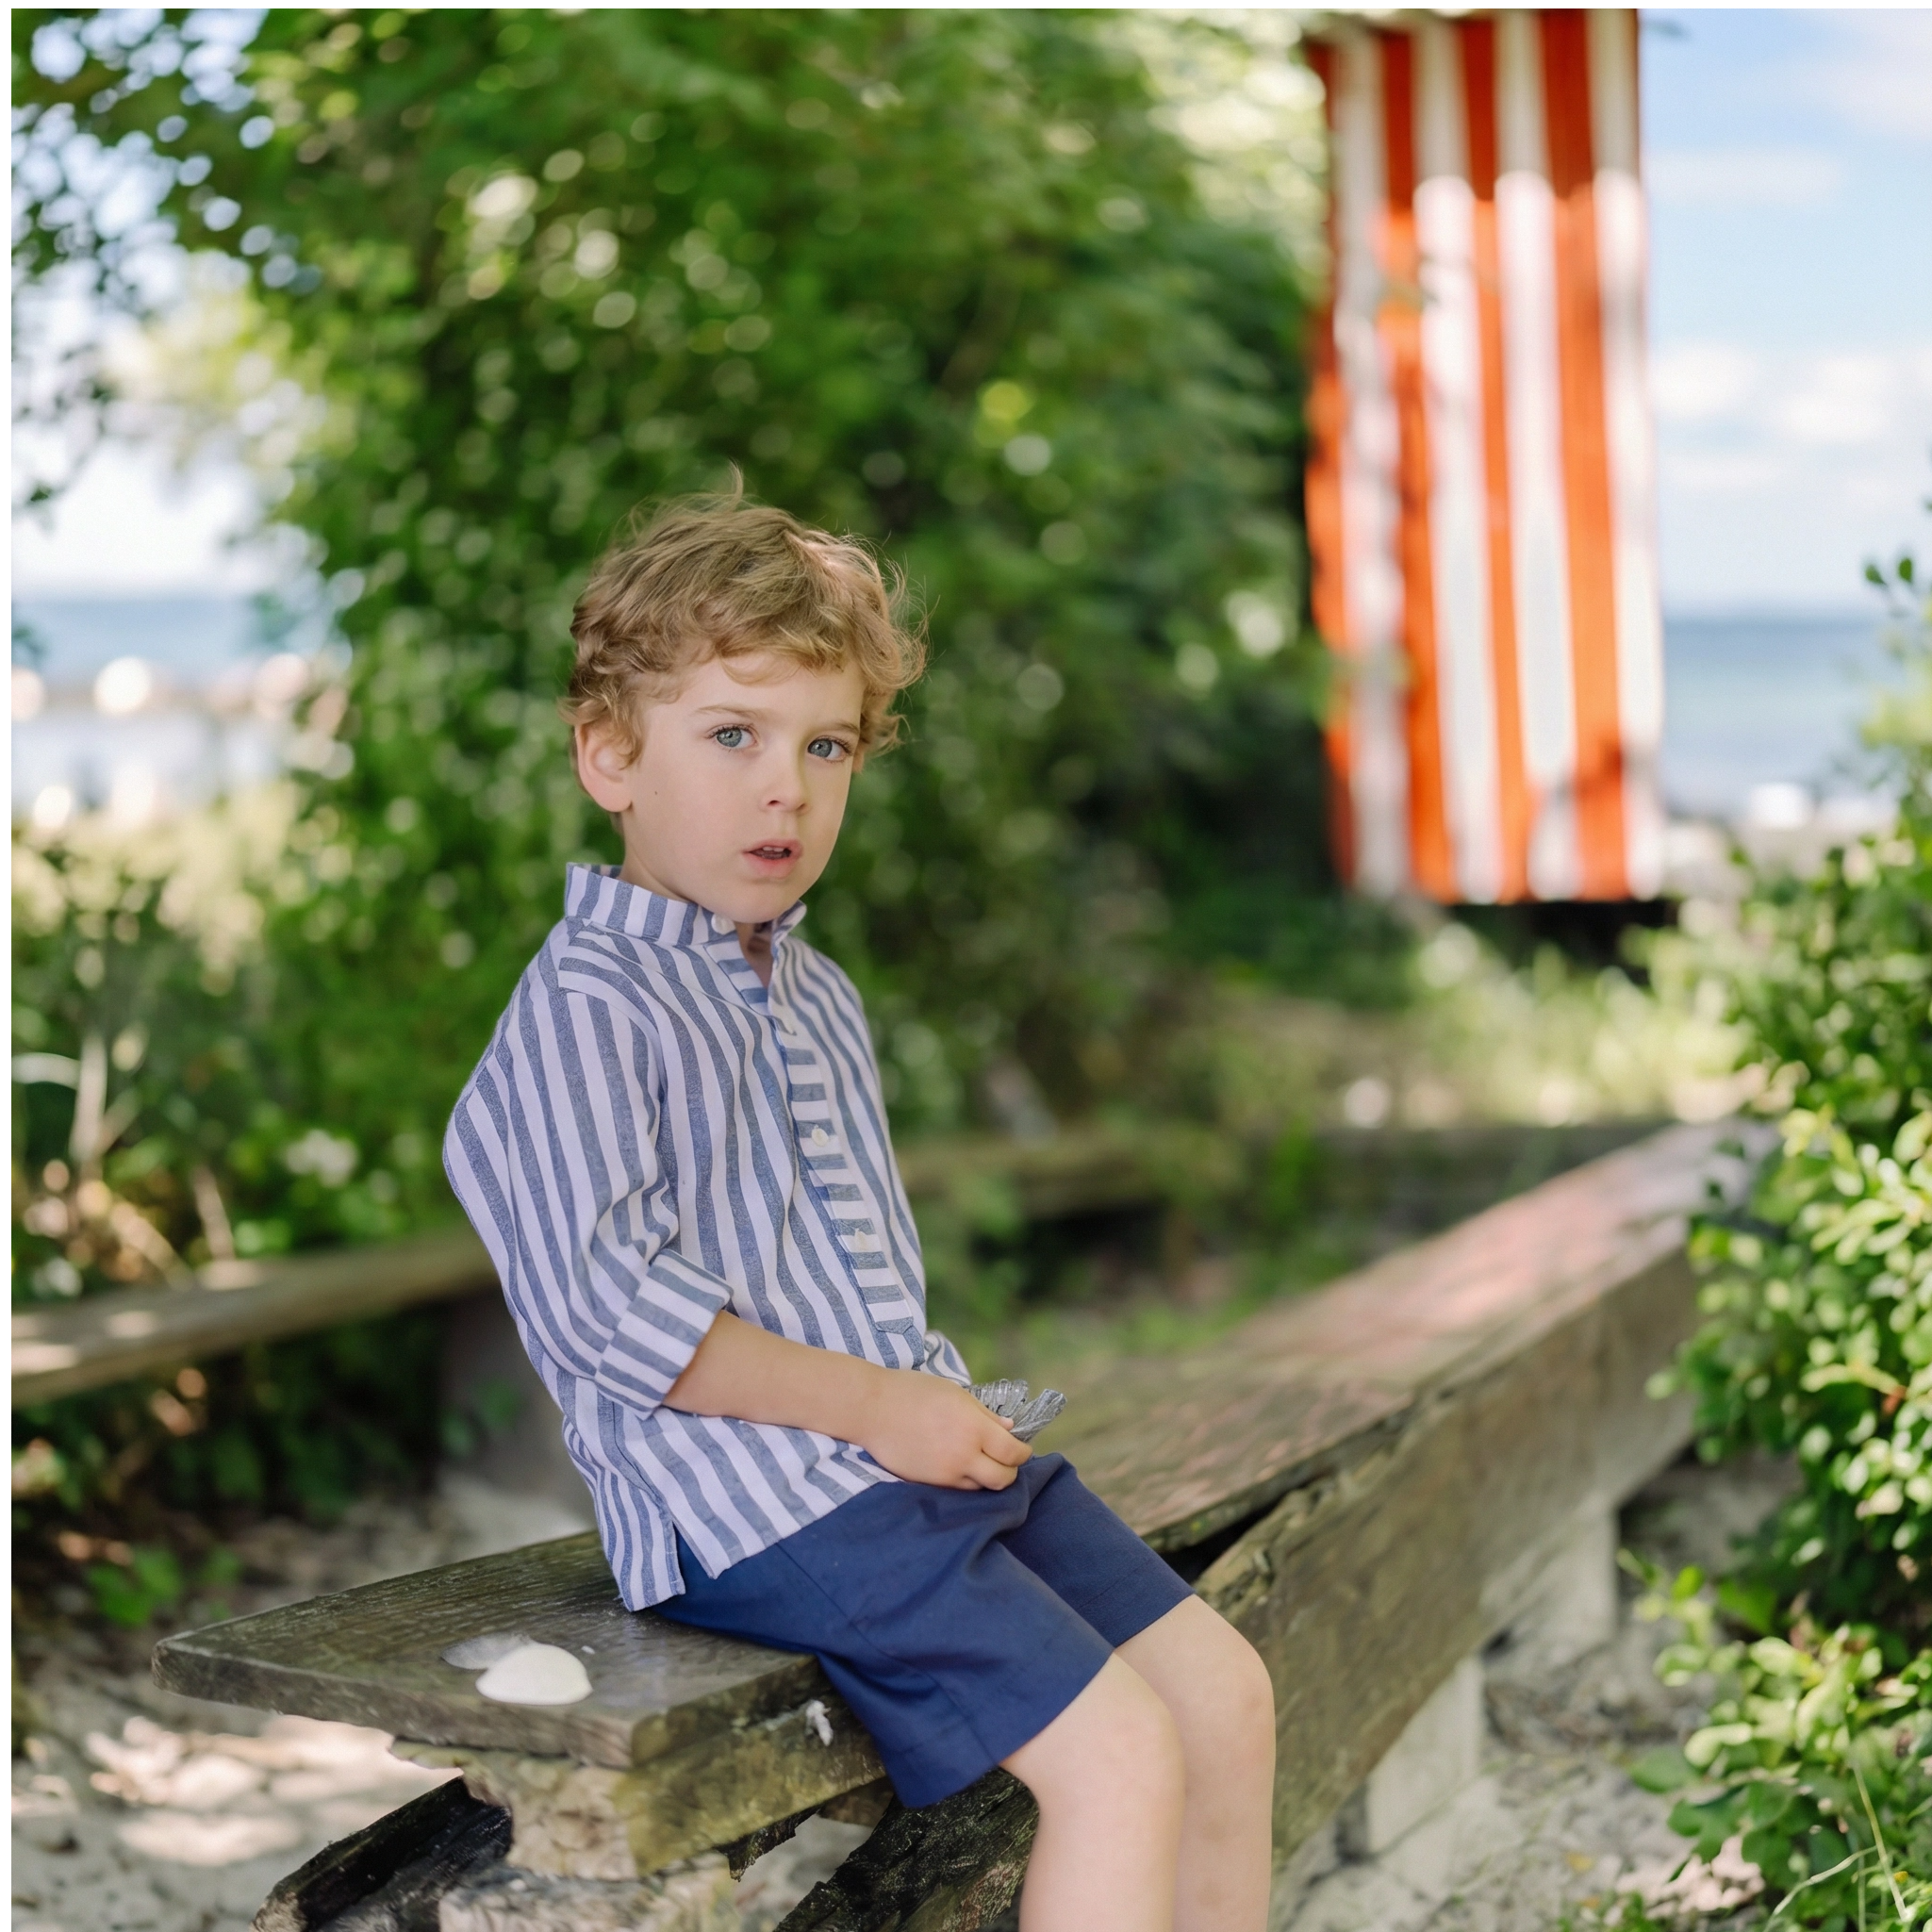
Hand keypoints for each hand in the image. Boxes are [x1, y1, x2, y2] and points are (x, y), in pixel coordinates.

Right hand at [857, 1371, 1032, 1489]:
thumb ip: (984, 1414)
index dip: (1023, 1453)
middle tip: (1006, 1461)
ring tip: (981, 1462)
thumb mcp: (954, 1393)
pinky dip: (965, 1480)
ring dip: (987, 1477)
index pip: (1013, 1452)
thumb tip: (1009, 1428)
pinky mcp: (929, 1483)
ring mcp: (945, 1473)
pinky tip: (960, 1466)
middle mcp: (964, 1455)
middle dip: (1010, 1471)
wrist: (871, 1409)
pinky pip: (957, 1488)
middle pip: (1002, 1479)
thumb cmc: (913, 1392)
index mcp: (974, 1427)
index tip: (1022, 1449)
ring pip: (980, 1487)